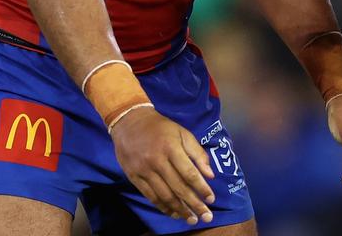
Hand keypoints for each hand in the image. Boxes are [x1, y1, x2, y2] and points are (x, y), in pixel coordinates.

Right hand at [110, 106, 216, 225]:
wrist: (129, 122)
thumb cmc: (161, 127)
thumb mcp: (183, 133)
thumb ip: (197, 153)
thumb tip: (210, 175)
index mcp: (171, 148)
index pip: (189, 173)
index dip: (201, 188)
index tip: (211, 199)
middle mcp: (157, 161)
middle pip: (178, 188)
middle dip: (194, 204)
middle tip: (206, 217)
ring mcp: (144, 171)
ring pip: (164, 196)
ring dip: (179, 210)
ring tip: (191, 219)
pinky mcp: (134, 177)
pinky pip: (150, 196)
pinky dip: (163, 207)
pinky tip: (173, 213)